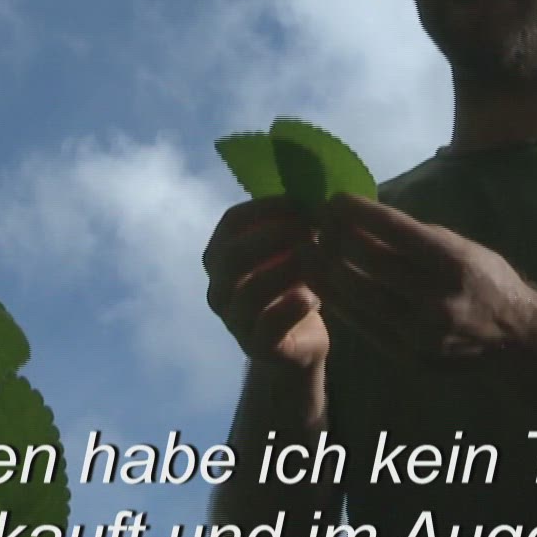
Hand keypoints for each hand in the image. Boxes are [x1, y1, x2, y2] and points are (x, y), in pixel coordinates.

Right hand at [203, 194, 329, 370]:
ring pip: (249, 291)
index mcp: (221, 258)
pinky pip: (268, 325)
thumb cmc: (293, 288)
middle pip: (232, 255)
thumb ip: (291, 223)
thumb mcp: (288, 252)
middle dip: (273, 236)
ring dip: (287, 269)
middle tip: (310, 229)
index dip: (265, 208)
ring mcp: (235, 321)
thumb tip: (314, 188)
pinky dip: (291, 307)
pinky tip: (314, 297)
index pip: (231, 223)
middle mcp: (219, 289)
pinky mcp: (257, 348)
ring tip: (317, 259)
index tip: (301, 203)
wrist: (298, 347)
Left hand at [309, 193, 536, 363]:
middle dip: (334, 236)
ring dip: (324, 268)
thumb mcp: (460, 247)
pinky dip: (337, 298)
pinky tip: (321, 281)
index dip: (358, 211)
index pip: (394, 229)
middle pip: (366, 260)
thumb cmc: (486, 281)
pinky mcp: (407, 357)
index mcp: (454, 263)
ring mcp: (419, 334)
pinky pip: (359, 323)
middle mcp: (436, 300)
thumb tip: (361, 217)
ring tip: (307, 249)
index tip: (334, 198)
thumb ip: (413, 237)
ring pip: (354, 294)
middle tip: (315, 223)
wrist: (516, 341)